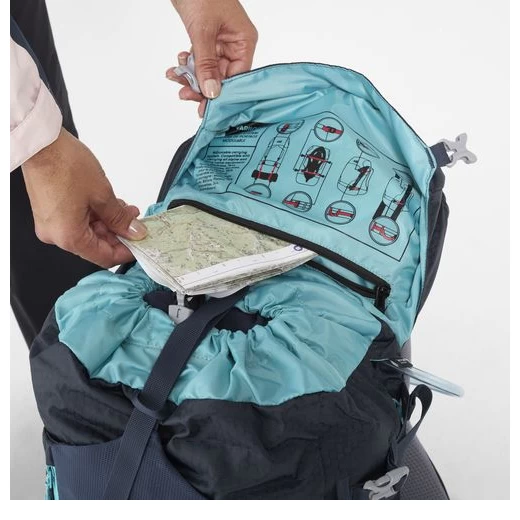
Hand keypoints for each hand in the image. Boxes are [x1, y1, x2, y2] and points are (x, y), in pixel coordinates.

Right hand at [21, 128, 147, 267]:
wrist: (41, 144)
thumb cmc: (64, 165)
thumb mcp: (102, 195)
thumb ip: (120, 219)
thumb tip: (134, 232)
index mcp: (69, 237)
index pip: (104, 257)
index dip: (126, 252)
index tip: (141, 245)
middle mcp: (57, 235)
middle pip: (96, 245)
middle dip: (119, 233)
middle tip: (136, 222)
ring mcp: (52, 225)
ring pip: (89, 232)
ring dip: (110, 223)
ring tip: (126, 210)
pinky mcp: (51, 213)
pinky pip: (78, 222)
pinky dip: (96, 216)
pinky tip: (111, 206)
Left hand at [167, 0, 257, 115]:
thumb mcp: (202, 31)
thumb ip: (206, 64)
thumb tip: (212, 92)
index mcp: (244, 40)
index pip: (238, 77)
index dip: (223, 93)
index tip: (208, 107)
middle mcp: (235, 44)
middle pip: (223, 77)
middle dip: (202, 85)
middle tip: (186, 94)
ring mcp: (221, 43)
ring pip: (208, 71)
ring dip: (191, 76)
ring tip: (176, 77)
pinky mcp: (207, 40)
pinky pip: (200, 61)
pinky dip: (188, 65)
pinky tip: (177, 65)